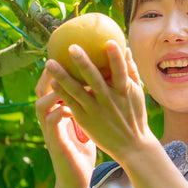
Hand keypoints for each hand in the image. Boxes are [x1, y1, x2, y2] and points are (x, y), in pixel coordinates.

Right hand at [34, 66, 97, 187]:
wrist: (76, 179)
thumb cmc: (82, 152)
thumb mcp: (84, 126)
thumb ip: (87, 109)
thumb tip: (102, 90)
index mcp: (58, 113)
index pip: (52, 87)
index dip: (58, 71)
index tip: (69, 56)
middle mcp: (50, 119)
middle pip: (42, 91)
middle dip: (50, 75)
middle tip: (61, 61)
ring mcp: (50, 131)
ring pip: (41, 105)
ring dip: (51, 92)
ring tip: (61, 82)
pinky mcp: (54, 143)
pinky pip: (51, 122)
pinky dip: (59, 112)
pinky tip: (68, 107)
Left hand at [44, 40, 151, 162]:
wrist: (131, 146)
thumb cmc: (135, 115)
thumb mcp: (138, 93)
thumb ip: (131, 70)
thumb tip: (125, 48)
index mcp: (124, 91)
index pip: (121, 71)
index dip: (115, 57)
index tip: (109, 41)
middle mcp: (109, 100)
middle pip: (95, 79)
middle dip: (83, 63)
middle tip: (71, 47)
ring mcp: (96, 110)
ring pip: (77, 91)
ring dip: (62, 76)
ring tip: (49, 62)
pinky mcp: (85, 120)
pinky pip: (71, 104)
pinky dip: (62, 93)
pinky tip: (52, 82)